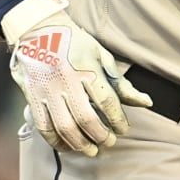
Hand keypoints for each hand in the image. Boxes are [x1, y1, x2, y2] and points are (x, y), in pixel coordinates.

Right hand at [1, 0, 151, 157]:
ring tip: (92, 150)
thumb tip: (146, 103)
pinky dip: (56, 142)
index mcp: (86, 67)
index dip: (118, 120)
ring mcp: (47, 89)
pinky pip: (44, 127)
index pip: (107, 101)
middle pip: (86, 118)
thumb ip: (121, 83)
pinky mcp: (32, 96)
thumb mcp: (101, 56)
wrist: (38, 30)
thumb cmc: (75, 43)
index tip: (123, 129)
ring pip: (65, 127)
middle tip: (109, 142)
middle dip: (101, 136)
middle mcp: (66, 79)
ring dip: (81, 144)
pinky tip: (68, 146)